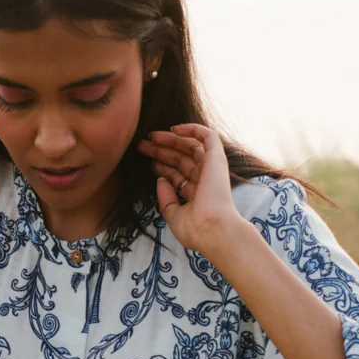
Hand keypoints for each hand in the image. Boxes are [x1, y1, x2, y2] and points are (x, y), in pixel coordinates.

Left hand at [138, 124, 245, 258]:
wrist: (212, 229)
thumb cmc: (196, 230)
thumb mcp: (174, 216)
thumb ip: (166, 199)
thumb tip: (160, 180)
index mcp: (197, 194)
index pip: (177, 175)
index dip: (162, 166)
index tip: (146, 161)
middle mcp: (205, 180)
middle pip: (181, 159)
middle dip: (161, 151)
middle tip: (142, 145)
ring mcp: (211, 168)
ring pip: (190, 146)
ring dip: (171, 140)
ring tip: (150, 136)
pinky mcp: (216, 158)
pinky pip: (207, 136)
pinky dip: (192, 129)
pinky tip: (173, 129)